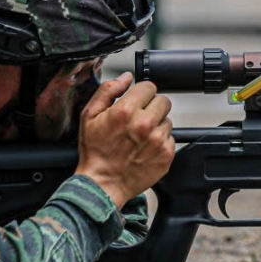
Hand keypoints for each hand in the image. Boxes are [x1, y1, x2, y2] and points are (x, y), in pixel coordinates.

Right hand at [74, 72, 174, 208]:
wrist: (102, 184)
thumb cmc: (94, 152)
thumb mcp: (89, 116)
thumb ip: (108, 90)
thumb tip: (126, 77)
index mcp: (126, 111)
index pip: (149, 86)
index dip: (141, 93)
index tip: (136, 101)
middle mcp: (145, 124)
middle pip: (163, 101)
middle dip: (151, 106)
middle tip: (139, 119)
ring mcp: (158, 140)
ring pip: (167, 120)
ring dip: (157, 125)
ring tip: (140, 136)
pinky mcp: (166, 154)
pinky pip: (170, 138)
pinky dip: (160, 141)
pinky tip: (145, 148)